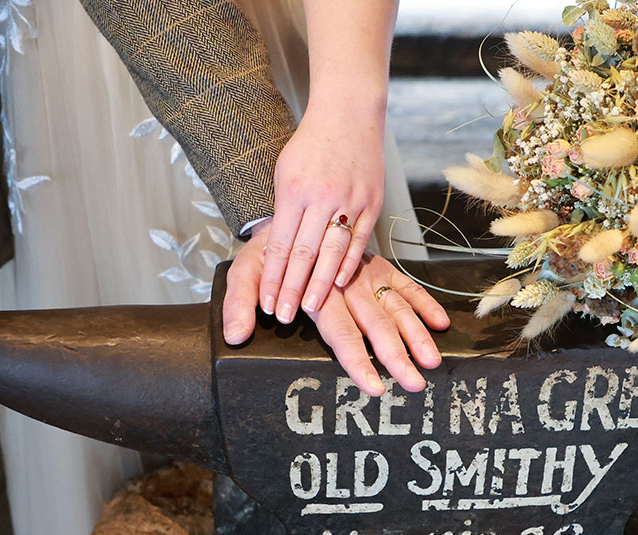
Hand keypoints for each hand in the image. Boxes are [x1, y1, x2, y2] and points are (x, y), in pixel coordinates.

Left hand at [223, 221, 449, 395]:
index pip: (341, 332)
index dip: (357, 361)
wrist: (290, 206)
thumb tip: (236, 336)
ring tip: (432, 362)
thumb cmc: (266, 249)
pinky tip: (440, 324)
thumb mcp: (244, 271)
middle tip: (413, 383)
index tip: (374, 387)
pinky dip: (423, 303)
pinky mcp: (377, 265)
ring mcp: (366, 273)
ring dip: (416, 334)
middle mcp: (347, 283)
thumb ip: (239, 303)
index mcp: (318, 289)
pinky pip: (404, 285)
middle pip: (376, 325)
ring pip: (395, 307)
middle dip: (396, 356)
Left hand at [258, 104, 385, 323]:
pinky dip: (349, 265)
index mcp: (294, 190)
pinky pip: (360, 241)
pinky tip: (340, 285)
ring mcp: (350, 201)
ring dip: (321, 285)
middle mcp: (322, 198)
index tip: (265, 302)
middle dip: (291, 289)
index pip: (280, 244)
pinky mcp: (372, 203)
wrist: (349, 114)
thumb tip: (279, 253)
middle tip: (283, 317)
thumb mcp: (284, 172)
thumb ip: (284, 212)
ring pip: (333, 253)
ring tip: (309, 309)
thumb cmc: (312, 145)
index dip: (272, 277)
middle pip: (304, 254)